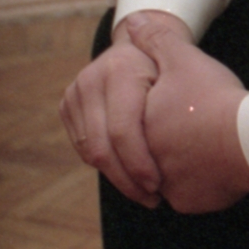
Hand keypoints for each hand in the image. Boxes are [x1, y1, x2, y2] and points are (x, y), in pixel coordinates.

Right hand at [60, 16, 182, 205]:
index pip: (123, 130)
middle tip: (153, 199)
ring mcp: (74, 93)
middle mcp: (89, 80)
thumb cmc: (169, 65)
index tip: (159, 186)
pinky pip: (84, 149)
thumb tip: (167, 59)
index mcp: (119, 70)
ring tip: (145, 194)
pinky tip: (130, 177)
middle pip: (102, 147)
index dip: (139, 164)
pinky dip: (107, 167)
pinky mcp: (67, 106)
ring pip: (91, 152)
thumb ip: (176, 74)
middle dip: (127, 180)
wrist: (138, 49)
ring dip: (118, 178)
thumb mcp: (180, 63)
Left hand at [125, 15, 248, 212]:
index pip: (126, 124)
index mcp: (136, 125)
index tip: (165, 108)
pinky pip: (187, 192)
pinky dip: (197, 183)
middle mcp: (143, 161)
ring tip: (201, 145)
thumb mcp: (184, 60)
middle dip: (156, 143)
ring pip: (162, 176)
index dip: (145, 113)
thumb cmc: (215, 100)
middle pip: (142, 152)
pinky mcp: (188, 202)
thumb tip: (133, 20)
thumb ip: (156, 40)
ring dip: (174, 165)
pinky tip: (215, 165)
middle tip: (182, 127)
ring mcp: (165, 185)